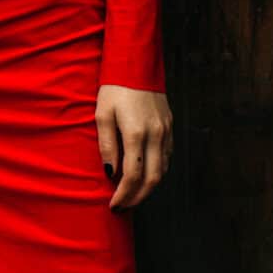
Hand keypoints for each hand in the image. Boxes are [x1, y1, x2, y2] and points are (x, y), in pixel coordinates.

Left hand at [95, 86, 171, 209]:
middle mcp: (156, 135)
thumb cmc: (114, 89)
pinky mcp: (170, 127)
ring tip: (131, 195)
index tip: (113, 205)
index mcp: (137, 133)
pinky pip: (166, 157)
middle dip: (137, 198)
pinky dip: (156, 171)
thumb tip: (110, 172)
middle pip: (152, 179)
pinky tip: (144, 175)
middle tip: (122, 207)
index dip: (123, 195)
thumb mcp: (102, 114)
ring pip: (163, 170)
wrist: (136, 65)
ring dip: (148, 187)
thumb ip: (107, 145)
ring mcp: (166, 131)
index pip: (133, 175)